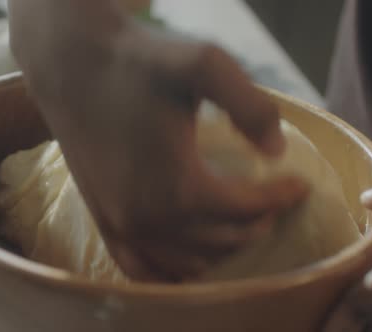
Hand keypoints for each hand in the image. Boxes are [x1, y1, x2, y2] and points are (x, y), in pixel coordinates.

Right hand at [8, 0, 306, 281]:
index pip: (246, 209)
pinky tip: (189, 260)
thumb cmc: (138, 60)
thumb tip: (277, 150)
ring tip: (241, 225)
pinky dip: (172, 272)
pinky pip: (141, 269)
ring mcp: (121, 225)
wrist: (72, 63)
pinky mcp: (102, 220)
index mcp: (177, 187)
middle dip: (257, 223)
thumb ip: (251, 106)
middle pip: (222, 240)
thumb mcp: (204, 63)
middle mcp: (148, 219)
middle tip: (273, 202)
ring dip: (222, 250)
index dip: (279, 197)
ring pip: (188, 262)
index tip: (299, 184)